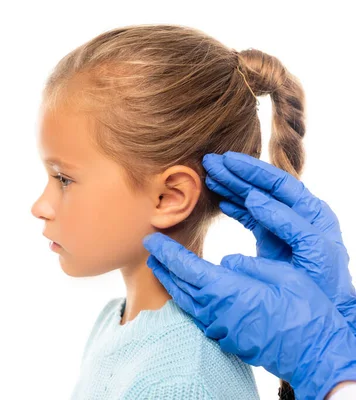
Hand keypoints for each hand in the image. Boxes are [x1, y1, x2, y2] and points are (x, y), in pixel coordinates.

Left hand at [142, 233, 355, 399]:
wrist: (314, 355)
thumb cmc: (303, 312)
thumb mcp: (281, 275)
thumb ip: (249, 264)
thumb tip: (226, 261)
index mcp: (224, 290)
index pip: (184, 266)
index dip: (166, 252)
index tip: (151, 240)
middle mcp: (214, 310)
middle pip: (178, 284)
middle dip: (162, 266)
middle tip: (151, 252)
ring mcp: (217, 327)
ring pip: (185, 301)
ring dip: (171, 283)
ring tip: (162, 269)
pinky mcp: (225, 338)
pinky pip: (198, 314)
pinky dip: (187, 299)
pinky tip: (189, 293)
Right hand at [202, 151, 355, 331]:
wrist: (327, 311)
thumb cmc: (324, 281)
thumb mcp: (312, 249)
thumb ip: (285, 222)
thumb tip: (254, 197)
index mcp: (311, 211)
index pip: (278, 182)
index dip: (251, 169)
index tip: (228, 161)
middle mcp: (297, 214)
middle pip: (262, 186)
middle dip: (236, 173)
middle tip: (210, 162)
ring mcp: (283, 226)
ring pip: (253, 199)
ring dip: (231, 188)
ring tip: (209, 177)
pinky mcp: (271, 240)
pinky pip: (250, 217)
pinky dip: (234, 208)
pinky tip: (219, 201)